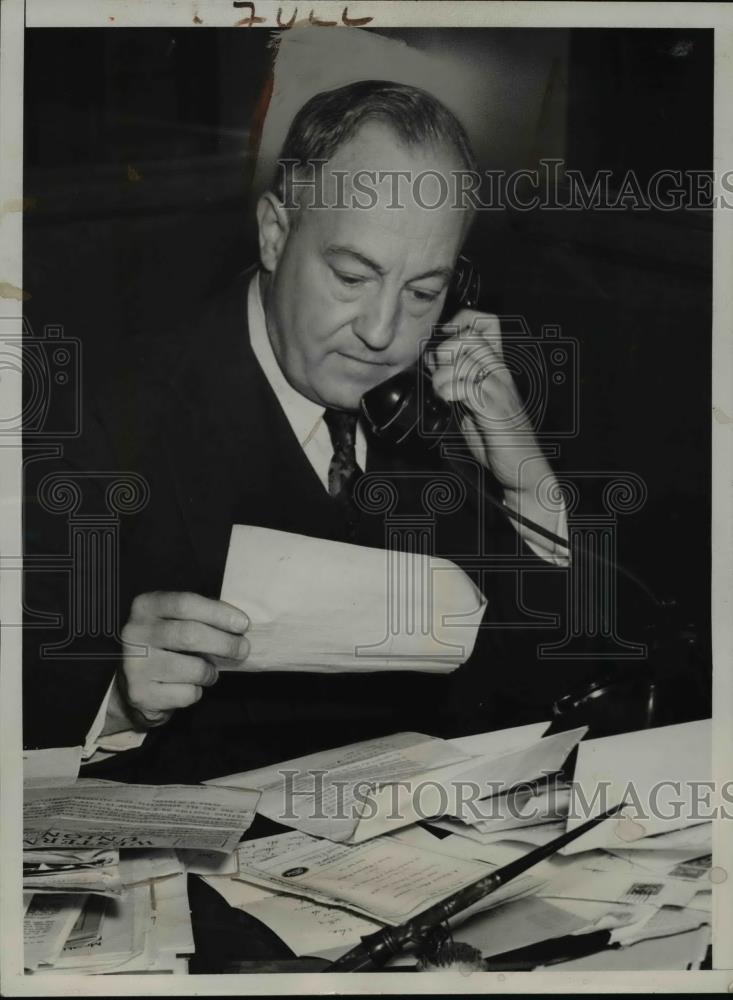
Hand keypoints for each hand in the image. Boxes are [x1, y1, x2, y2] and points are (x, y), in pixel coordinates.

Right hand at [116, 591, 249, 729]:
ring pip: (193, 668)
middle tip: (243, 649)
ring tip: (209, 672)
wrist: (132, 684)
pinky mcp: (141, 694)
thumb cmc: (165, 646)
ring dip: (211, 672)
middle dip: (225, 643)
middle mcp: (134, 633)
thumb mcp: (174, 621)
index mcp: (145, 607)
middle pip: (190, 635)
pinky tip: (188, 686)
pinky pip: (187, 693)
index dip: (218, 613)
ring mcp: (134, 665)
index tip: (243, 624)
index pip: (185, 604)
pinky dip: (197, 691)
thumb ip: (200, 617)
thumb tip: (238, 624)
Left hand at [428, 309, 548, 486]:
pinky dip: (449, 392)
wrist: (522, 466)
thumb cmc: (496, 436)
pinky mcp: (495, 408)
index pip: (487, 322)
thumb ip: (456, 379)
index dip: (461, 321)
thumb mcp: (471, 401)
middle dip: (446, 351)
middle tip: (440, 373)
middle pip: (470, 336)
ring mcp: (499, 388)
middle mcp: (500, 372)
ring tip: (441, 392)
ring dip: (442, 376)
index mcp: (495, 366)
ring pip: (465, 361)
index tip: (444, 340)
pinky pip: (466, 387)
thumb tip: (431, 360)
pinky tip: (449, 402)